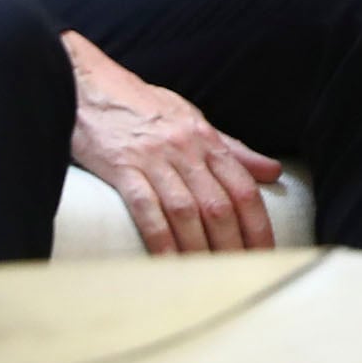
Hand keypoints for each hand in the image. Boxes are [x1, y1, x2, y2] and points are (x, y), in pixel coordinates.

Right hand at [60, 31, 279, 253]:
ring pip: (186, 210)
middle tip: (241, 274)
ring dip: (200, 249)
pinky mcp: (121, 167)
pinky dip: (160, 238)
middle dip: (233, 244)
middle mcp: (185, 148)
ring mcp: (153, 158)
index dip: (258, 224)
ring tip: (210, 278)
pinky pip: (146, 208)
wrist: (88, 84)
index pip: (243, 187)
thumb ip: (233, 150)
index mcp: (206, 139)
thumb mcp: (193, 120)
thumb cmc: (143, 106)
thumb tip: (273, 172)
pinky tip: (169, 263)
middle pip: (219, 204)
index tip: (266, 254)